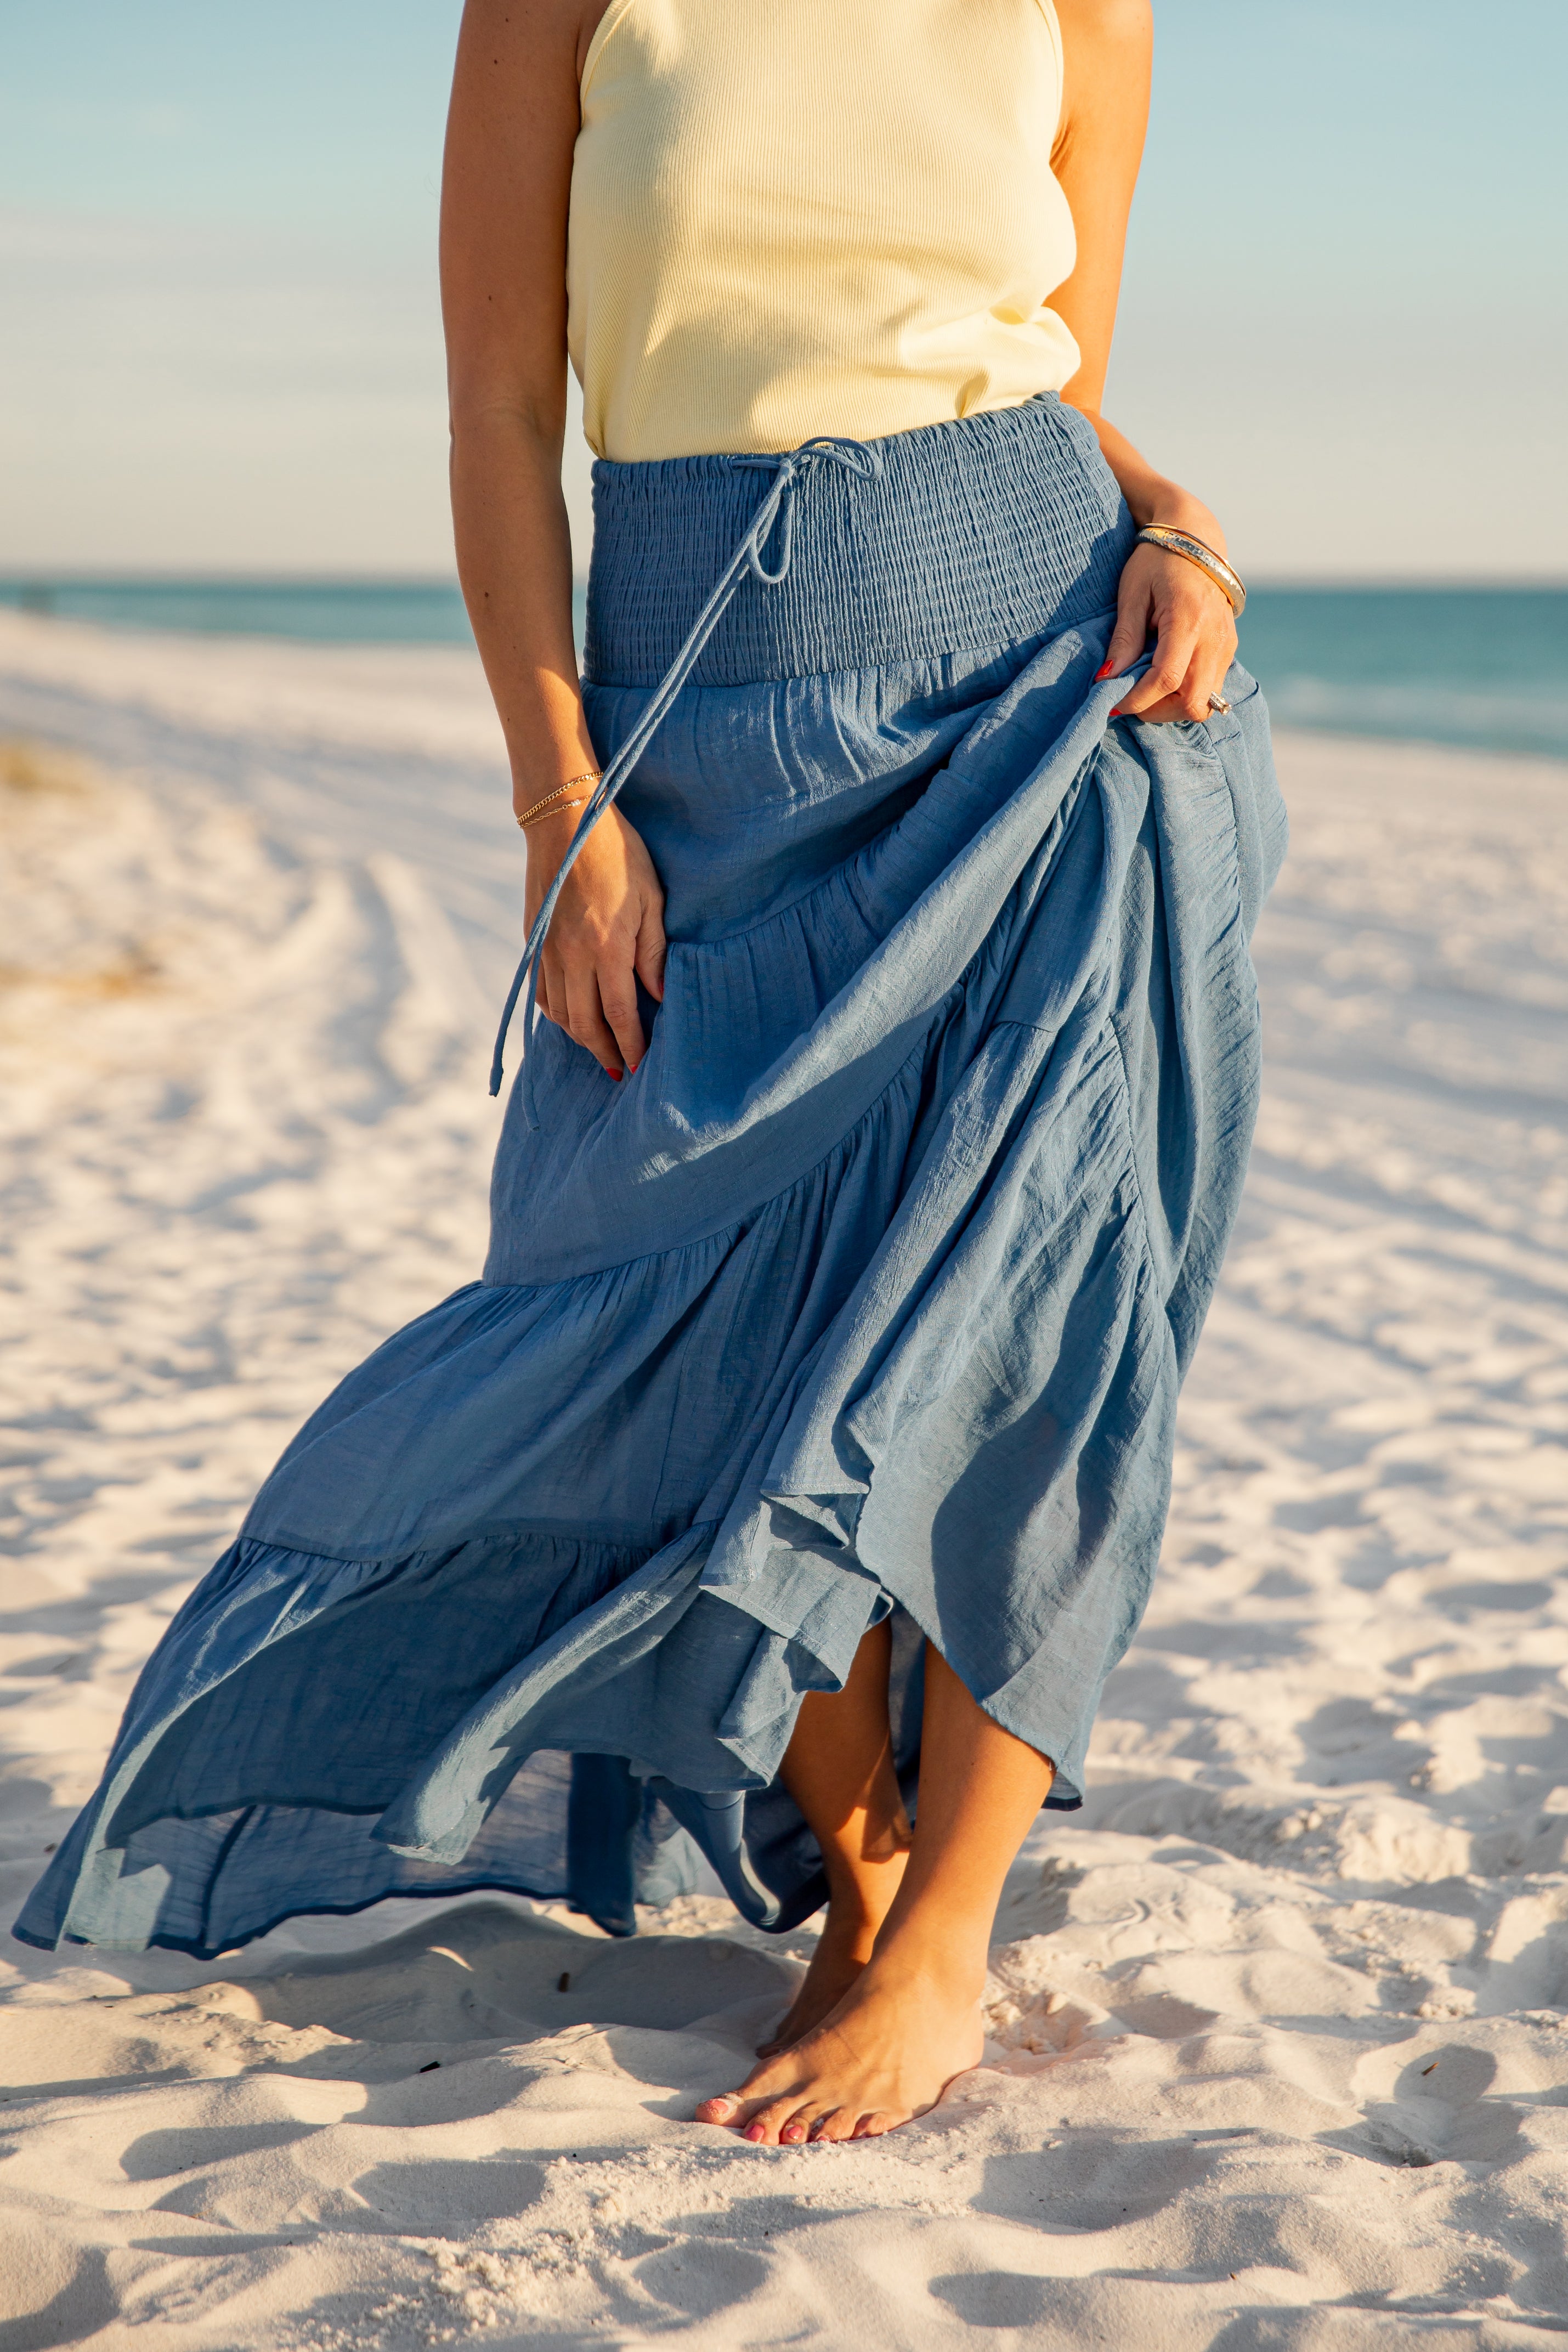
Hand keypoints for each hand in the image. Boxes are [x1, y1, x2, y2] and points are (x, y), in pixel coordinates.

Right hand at [522, 798, 666, 1078]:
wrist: (564, 820)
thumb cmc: (618, 853)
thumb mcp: (650, 898)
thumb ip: (653, 952)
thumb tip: (658, 996)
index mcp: (605, 947)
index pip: (618, 1015)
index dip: (629, 1046)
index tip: (638, 1068)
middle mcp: (571, 955)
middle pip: (584, 1024)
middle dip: (604, 1053)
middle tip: (619, 1071)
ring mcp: (547, 949)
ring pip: (559, 1013)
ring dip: (580, 1037)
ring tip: (601, 1048)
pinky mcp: (532, 941)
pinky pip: (542, 992)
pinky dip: (557, 1014)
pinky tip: (572, 1017)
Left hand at [1098, 522, 1238, 724]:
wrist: (1195, 540)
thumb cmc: (1157, 562)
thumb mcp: (1133, 594)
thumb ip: (1124, 639)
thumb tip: (1107, 679)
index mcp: (1190, 619)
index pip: (1167, 679)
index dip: (1138, 699)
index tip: (1112, 702)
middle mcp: (1216, 637)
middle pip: (1192, 701)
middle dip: (1158, 711)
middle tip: (1130, 699)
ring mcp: (1227, 645)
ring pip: (1204, 702)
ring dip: (1171, 707)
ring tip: (1145, 689)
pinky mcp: (1229, 649)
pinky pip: (1210, 688)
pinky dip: (1184, 695)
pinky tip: (1163, 679)